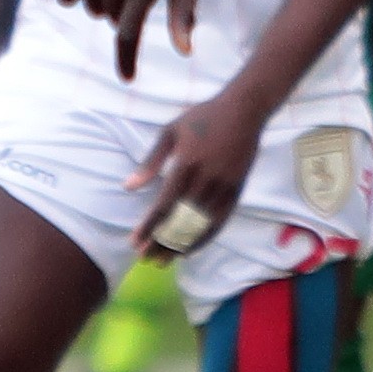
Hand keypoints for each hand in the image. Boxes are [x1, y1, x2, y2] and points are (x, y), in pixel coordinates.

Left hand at [126, 89, 261, 260]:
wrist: (244, 111)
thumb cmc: (202, 118)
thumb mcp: (170, 132)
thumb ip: (150, 162)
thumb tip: (128, 187)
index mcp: (186, 165)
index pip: (164, 205)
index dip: (149, 227)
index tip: (135, 242)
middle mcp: (206, 180)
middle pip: (182, 221)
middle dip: (162, 242)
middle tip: (146, 259)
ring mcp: (224, 187)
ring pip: (201, 226)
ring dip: (182, 245)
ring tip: (166, 260)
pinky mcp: (237, 190)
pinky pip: (220, 221)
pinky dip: (205, 238)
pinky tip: (192, 249)